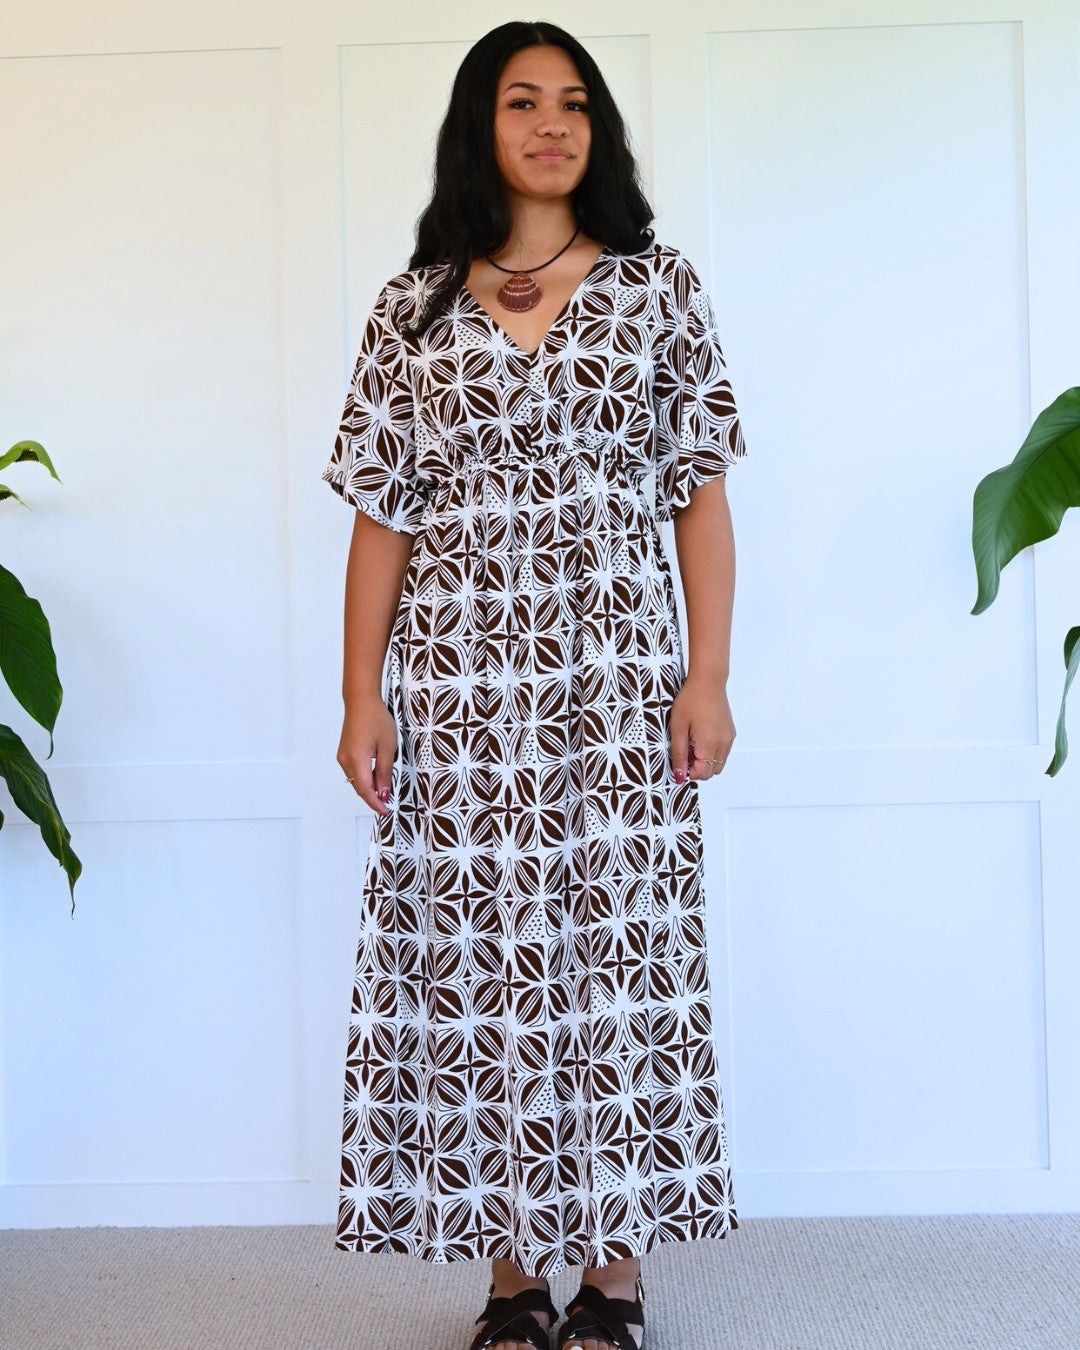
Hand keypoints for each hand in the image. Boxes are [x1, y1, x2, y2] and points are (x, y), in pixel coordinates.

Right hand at [336, 695, 396, 815]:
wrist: (361, 701)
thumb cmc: (375, 718)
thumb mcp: (387, 747)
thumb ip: (385, 772)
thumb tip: (383, 792)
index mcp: (356, 760)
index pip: (365, 790)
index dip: (375, 803)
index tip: (385, 811)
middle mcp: (345, 761)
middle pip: (360, 787)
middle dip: (374, 797)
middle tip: (389, 801)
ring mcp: (343, 757)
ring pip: (357, 780)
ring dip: (370, 787)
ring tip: (385, 786)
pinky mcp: (344, 753)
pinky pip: (354, 772)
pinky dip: (365, 777)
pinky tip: (376, 774)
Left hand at [669, 675, 734, 782]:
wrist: (708, 681)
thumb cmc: (691, 700)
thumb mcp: (677, 728)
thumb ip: (679, 755)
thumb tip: (680, 776)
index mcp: (710, 744)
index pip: (703, 774)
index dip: (689, 772)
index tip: (680, 760)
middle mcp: (724, 744)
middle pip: (712, 772)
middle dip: (697, 767)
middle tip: (684, 751)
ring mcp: (729, 739)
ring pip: (718, 763)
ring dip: (705, 760)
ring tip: (692, 743)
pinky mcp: (730, 733)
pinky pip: (722, 752)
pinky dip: (712, 752)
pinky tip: (700, 737)